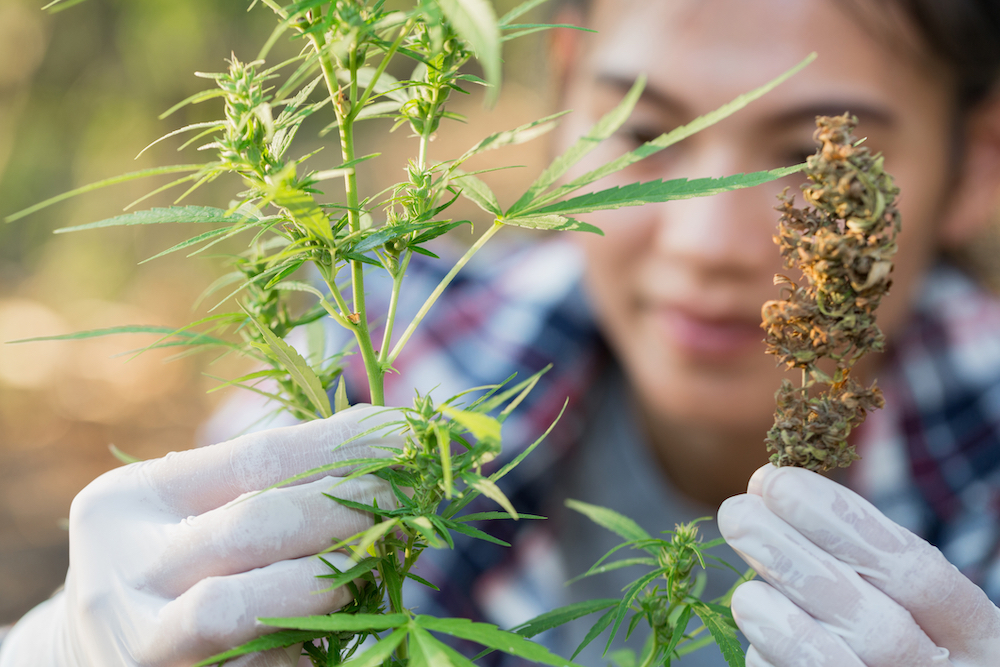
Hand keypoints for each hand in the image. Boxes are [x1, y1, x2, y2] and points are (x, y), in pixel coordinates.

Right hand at [0, 405, 399, 666]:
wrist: (114, 651)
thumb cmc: (182, 563)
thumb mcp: (201, 509)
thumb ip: (273, 479)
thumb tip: (385, 437)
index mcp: (128, 502)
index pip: (256, 457)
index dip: (341, 444)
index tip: (401, 436)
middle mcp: (119, 572)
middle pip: (253, 525)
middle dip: (343, 506)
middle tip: (399, 497)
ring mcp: (140, 642)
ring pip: (237, 609)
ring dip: (325, 578)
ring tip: (374, 558)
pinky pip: (259, 664)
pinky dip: (307, 639)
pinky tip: (342, 616)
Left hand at [718, 464, 999, 666]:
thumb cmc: (899, 619)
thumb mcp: (903, 585)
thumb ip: (855, 544)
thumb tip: (768, 487)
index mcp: (978, 632)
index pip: (919, 574)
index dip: (845, 524)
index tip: (778, 482)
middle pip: (879, 628)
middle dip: (797, 562)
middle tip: (736, 512)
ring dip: (780, 620)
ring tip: (742, 586)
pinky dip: (771, 656)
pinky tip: (756, 623)